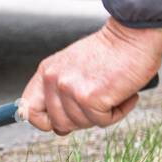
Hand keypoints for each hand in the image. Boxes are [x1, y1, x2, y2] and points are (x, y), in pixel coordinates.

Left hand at [21, 18, 161, 134]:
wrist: (134, 34)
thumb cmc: (111, 51)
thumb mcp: (74, 66)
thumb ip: (61, 92)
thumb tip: (59, 128)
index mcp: (47, 71)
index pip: (28, 109)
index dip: (44, 122)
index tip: (58, 123)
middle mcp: (53, 80)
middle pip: (60, 123)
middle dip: (83, 119)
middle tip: (100, 102)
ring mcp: (70, 90)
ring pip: (83, 124)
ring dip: (103, 114)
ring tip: (114, 93)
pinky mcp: (90, 98)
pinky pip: (103, 121)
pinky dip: (119, 112)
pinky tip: (125, 95)